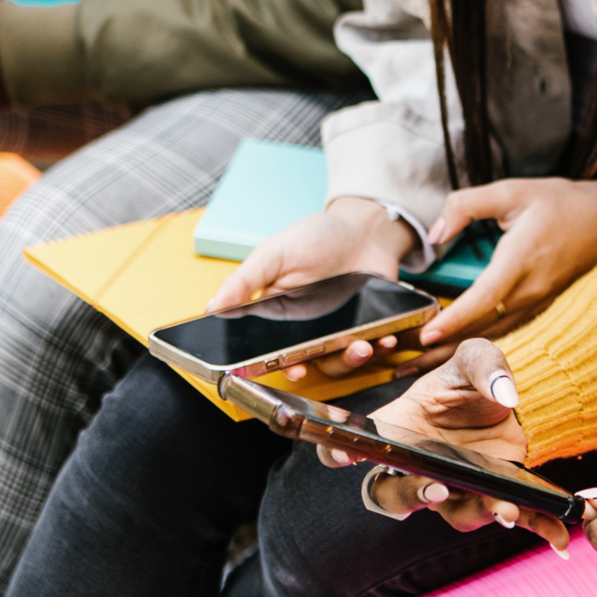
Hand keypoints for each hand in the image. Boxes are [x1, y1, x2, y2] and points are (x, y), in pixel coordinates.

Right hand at [208, 197, 420, 377]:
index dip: (274, 364)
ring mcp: (334, 330)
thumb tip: (212, 308)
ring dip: (349, 360)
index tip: (286, 368)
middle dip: (313, 367)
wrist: (366, 228)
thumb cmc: (318, 236)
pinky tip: (384, 339)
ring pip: (336, 361)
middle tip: (317, 363)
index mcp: (275, 311)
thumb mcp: (275, 253)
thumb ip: (245, 281)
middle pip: (304, 362)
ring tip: (363, 346)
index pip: (266, 348)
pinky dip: (378, 349)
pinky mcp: (363, 328)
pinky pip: (368, 349)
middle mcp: (303, 328)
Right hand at [322, 339, 573, 550]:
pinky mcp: (492, 495)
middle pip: (395, 496)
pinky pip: (507, 518)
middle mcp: (419, 467)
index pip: (353, 447)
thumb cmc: (474, 380)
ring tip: (505, 510)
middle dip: (412, 497)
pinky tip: (559, 535)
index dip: (338, 454)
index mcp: (398, 430)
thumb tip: (504, 393)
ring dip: (477, 513)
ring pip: (455, 513)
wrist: (510, 401)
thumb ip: (485, 365)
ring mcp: (456, 487)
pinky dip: (534, 528)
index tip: (344, 455)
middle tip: (436, 488)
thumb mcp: (476, 357)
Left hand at [419, 177, 596, 347]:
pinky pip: (506, 329)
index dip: (453, 320)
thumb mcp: (512, 190)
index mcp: (520, 260)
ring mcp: (538, 301)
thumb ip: (467, 205)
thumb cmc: (562, 202)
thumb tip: (435, 232)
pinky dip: (478, 343)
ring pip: (492, 334)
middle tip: (402, 359)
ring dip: (456, 351)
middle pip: (481, 327)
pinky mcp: (541, 305)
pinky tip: (457, 351)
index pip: (482, 299)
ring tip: (419, 365)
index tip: (424, 333)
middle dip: (441, 346)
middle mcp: (530, 289)